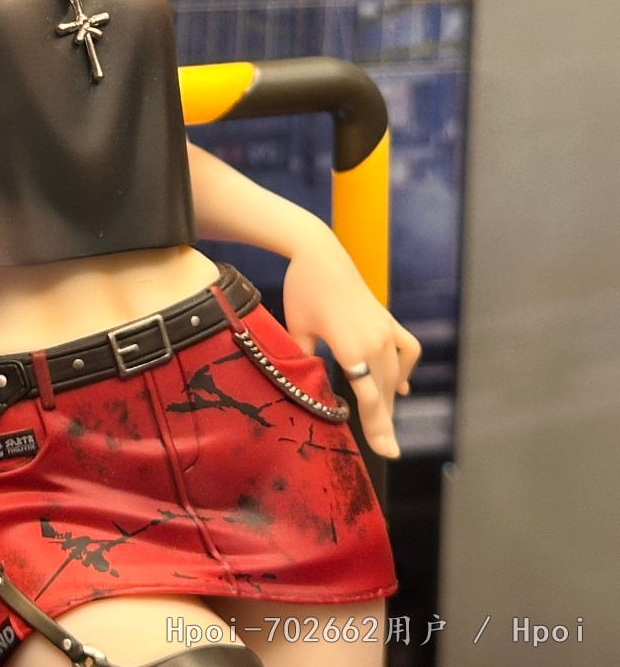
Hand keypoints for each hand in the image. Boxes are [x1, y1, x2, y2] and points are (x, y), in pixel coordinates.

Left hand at [281, 233, 420, 457]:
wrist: (319, 253)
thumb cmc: (302, 290)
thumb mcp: (297, 330)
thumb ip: (304, 363)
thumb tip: (306, 390)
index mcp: (351, 348)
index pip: (369, 399)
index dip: (378, 428)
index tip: (388, 453)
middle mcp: (375, 341)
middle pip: (383, 392)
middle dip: (385, 422)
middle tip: (388, 450)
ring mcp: (386, 329)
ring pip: (394, 375)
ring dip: (390, 399)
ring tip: (385, 423)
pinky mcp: (388, 319)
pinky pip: (407, 349)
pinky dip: (406, 368)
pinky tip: (401, 386)